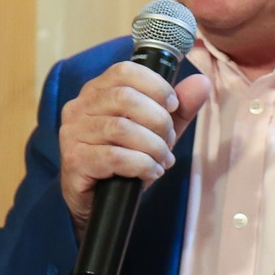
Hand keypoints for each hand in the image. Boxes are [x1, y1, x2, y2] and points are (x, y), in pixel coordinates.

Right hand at [59, 63, 210, 239]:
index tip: (173, 106)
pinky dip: (141, 164)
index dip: (155, 85)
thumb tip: (201, 82)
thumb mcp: (156, 133)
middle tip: (168, 142)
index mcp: (96, 91)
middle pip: (125, 98)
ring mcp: (72, 134)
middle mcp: (79, 107)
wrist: (98, 204)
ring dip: (152, 146)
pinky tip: (151, 172)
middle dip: (158, 121)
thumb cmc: (124, 162)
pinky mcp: (74, 160)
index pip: (124, 70)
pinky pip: (114, 157)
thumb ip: (179, 109)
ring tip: (163, 160)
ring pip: (120, 128)